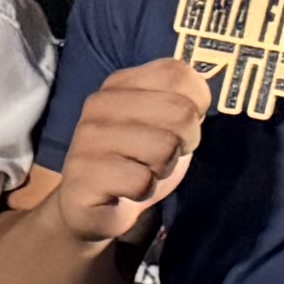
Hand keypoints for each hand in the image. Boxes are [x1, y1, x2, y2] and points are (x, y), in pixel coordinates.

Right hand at [42, 56, 211, 246]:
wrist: (92, 208)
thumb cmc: (137, 161)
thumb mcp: (164, 123)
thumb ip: (181, 99)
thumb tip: (201, 94)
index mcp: (120, 83)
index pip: (178, 74)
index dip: (196, 104)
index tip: (178, 125)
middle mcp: (100, 104)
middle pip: (180, 112)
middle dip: (184, 141)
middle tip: (163, 155)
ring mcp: (87, 140)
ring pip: (164, 148)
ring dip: (162, 169)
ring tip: (143, 171)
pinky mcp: (83, 176)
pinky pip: (141, 181)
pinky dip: (143, 192)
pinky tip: (126, 190)